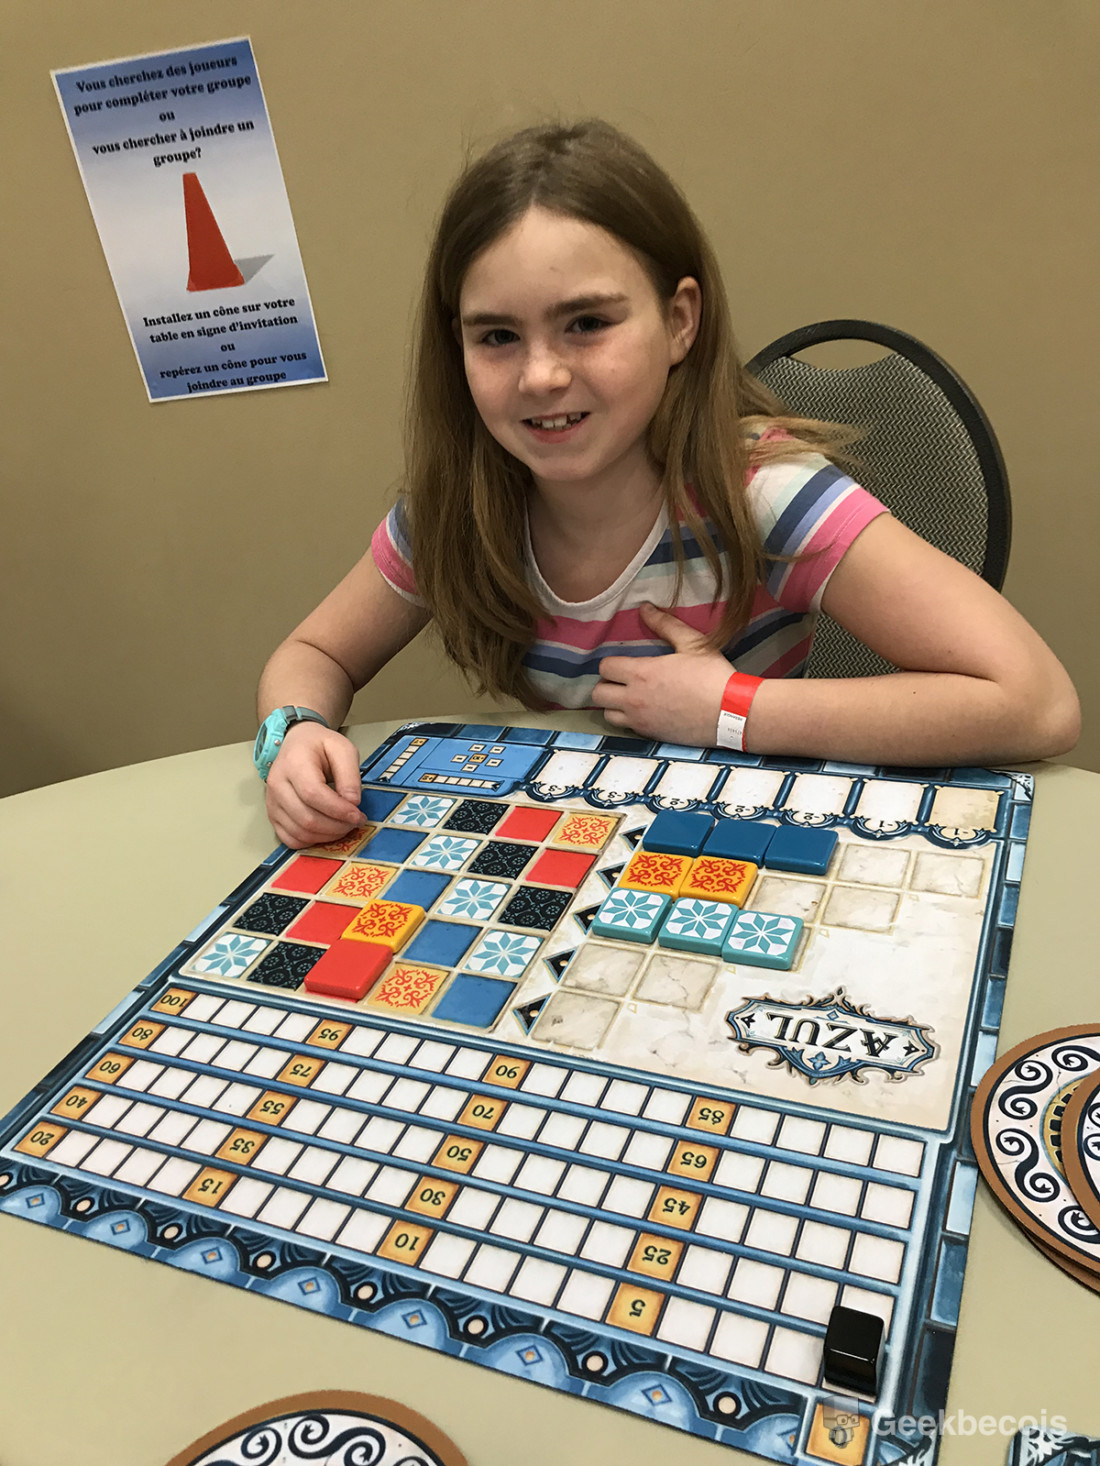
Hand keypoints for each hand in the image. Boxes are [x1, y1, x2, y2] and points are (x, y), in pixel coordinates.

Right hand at [264, 721, 365, 848]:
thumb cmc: (319, 745)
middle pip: (306, 818)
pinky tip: (326, 831)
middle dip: (336, 827)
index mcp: (294, 763)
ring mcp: (272, 802)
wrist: (296, 744)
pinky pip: (290, 839)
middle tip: (355, 822)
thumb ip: (350, 775)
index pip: (313, 794)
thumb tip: (352, 803)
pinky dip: (311, 841)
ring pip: (299, 832)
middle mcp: (277, 784)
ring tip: (343, 826)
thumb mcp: (343, 749)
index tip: (358, 815)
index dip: (338, 810)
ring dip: (327, 836)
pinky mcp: (272, 815)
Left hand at [591, 602, 732, 744]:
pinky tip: (644, 712)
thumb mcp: (692, 643)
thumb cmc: (713, 676)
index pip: (604, 667)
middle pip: (598, 693)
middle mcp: (634, 699)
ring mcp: (641, 720)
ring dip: (613, 705)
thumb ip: (665, 624)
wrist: (731, 713)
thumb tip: (644, 608)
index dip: (612, 663)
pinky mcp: (651, 735)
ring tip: (630, 697)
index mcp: (642, 673)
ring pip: (607, 715)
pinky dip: (628, 720)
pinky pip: (626, 728)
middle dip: (607, 684)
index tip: (625, 662)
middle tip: (623, 680)